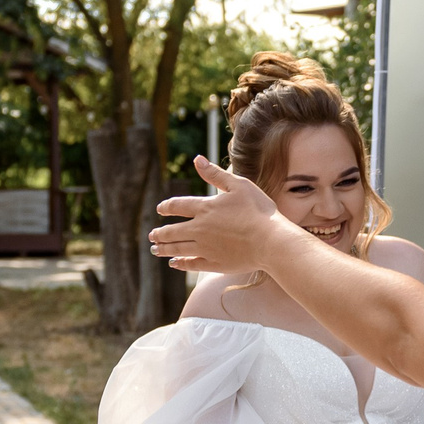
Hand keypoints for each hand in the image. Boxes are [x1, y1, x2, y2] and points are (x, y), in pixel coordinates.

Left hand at [150, 157, 284, 273]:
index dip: (167, 207)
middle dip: (160, 233)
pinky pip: (191, 264)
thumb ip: (216, 174)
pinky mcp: (214, 263)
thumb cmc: (259, 210)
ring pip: (178, 249)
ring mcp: (206, 248)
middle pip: (173, 231)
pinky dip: (181, 264)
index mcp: (205, 208)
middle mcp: (200, 229)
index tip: (160, 209)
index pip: (178, 206)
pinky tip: (175, 264)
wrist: (271, 241)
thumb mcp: (239, 185)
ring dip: (164, 249)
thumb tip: (197, 159)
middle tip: (152, 235)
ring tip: (155, 250)